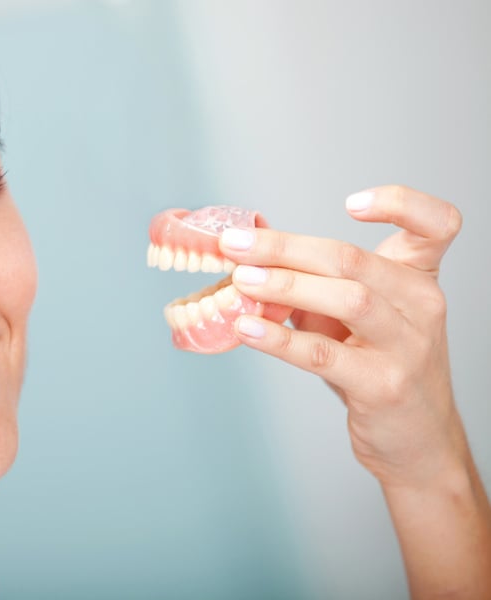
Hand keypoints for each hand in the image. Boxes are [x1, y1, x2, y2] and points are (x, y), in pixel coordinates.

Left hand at [218, 185, 465, 488]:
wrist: (416, 441)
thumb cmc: (378, 367)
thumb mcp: (352, 317)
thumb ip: (312, 281)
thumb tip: (247, 248)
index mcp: (418, 278)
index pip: (438, 224)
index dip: (402, 203)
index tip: (350, 202)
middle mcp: (422, 306)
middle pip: (354, 260)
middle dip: (286, 248)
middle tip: (235, 245)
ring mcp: (408, 347)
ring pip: (348, 299)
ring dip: (285, 285)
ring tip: (240, 281)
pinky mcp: (383, 386)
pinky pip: (324, 354)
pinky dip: (280, 338)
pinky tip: (247, 327)